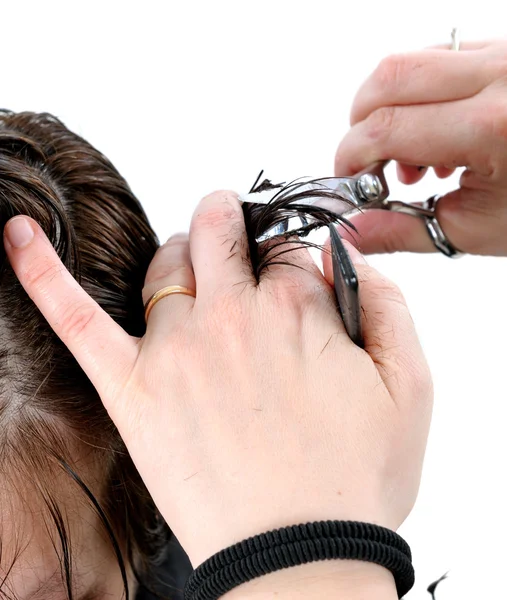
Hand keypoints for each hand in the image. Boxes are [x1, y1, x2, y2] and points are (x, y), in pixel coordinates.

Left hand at [3, 193, 431, 574]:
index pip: (286, 248)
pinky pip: (76, 317)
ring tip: (192, 262)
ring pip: (166, 265)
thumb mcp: (410, 387)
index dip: (292, 256)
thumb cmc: (356, 479)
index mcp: (297, 311)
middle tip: (234, 227)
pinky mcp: (133, 388)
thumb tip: (344, 256)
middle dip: (230, 221)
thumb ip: (386, 306)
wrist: (299, 557)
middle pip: (220, 233)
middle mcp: (232, 317)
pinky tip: (18, 234)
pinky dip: (43, 271)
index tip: (292, 271)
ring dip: (181, 252)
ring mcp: (176, 349)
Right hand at [334, 38, 506, 255]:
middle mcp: (503, 75)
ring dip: (390, 108)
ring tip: (413, 159)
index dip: (350, 156)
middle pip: (389, 76)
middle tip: (371, 167)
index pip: (386, 127)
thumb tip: (354, 232)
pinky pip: (444, 56)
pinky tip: (439, 135)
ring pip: (414, 59)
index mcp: (494, 126)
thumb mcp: (478, 229)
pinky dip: (421, 95)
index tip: (348, 182)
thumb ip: (403, 230)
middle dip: (360, 124)